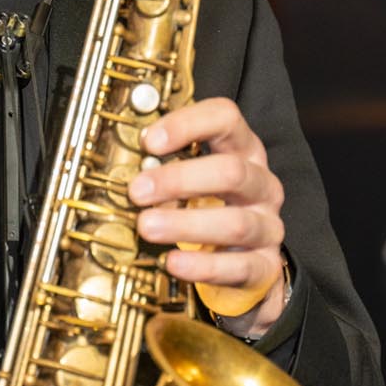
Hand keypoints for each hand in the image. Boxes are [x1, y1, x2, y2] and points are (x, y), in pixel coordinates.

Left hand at [127, 96, 288, 338]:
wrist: (240, 263)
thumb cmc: (207, 209)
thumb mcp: (189, 180)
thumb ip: (162, 167)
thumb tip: (118, 162)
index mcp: (243, 151)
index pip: (226, 119)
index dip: (187, 124)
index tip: (148, 141)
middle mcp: (261, 184)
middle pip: (231, 171)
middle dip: (179, 180)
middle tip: (137, 191)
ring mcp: (267, 226)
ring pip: (235, 223)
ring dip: (185, 224)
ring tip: (146, 226)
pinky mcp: (265, 265)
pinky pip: (238, 267)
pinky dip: (203, 266)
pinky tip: (173, 262)